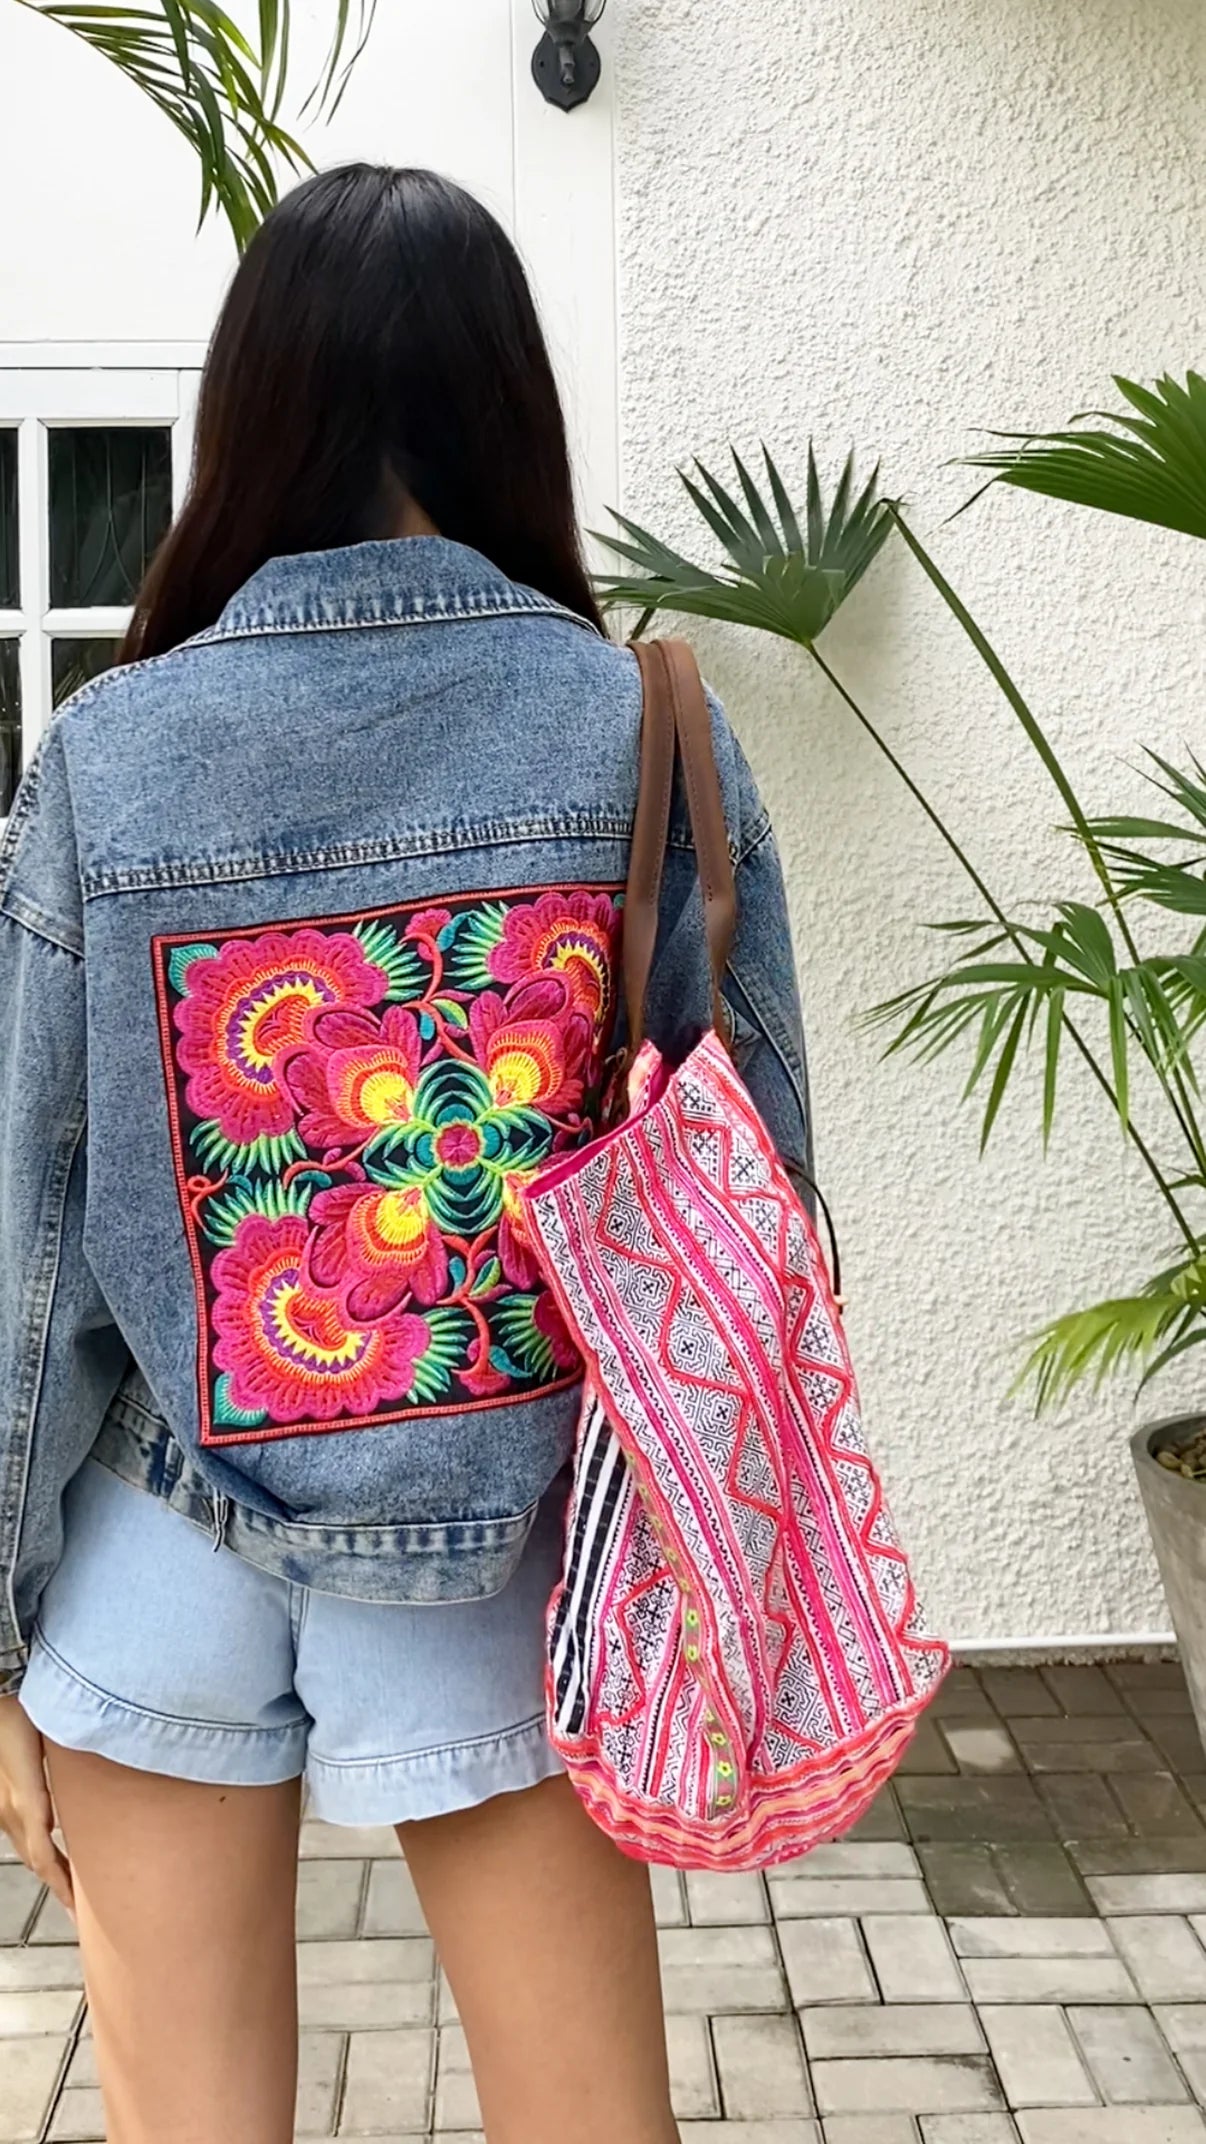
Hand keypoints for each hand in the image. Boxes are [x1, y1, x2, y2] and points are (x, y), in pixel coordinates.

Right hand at [0, 1696, 72, 1914]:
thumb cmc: (11, 1721)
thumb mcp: (34, 1746)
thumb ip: (44, 1783)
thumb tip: (53, 1821)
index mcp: (24, 1803)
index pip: (44, 1856)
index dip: (60, 1884)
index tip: (76, 1907)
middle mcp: (11, 1812)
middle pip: (37, 1860)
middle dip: (58, 1886)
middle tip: (79, 1912)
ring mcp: (5, 1808)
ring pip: (29, 1849)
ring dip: (50, 1871)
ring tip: (70, 1890)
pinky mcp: (5, 1799)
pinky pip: (24, 1834)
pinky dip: (40, 1851)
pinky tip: (52, 1852)